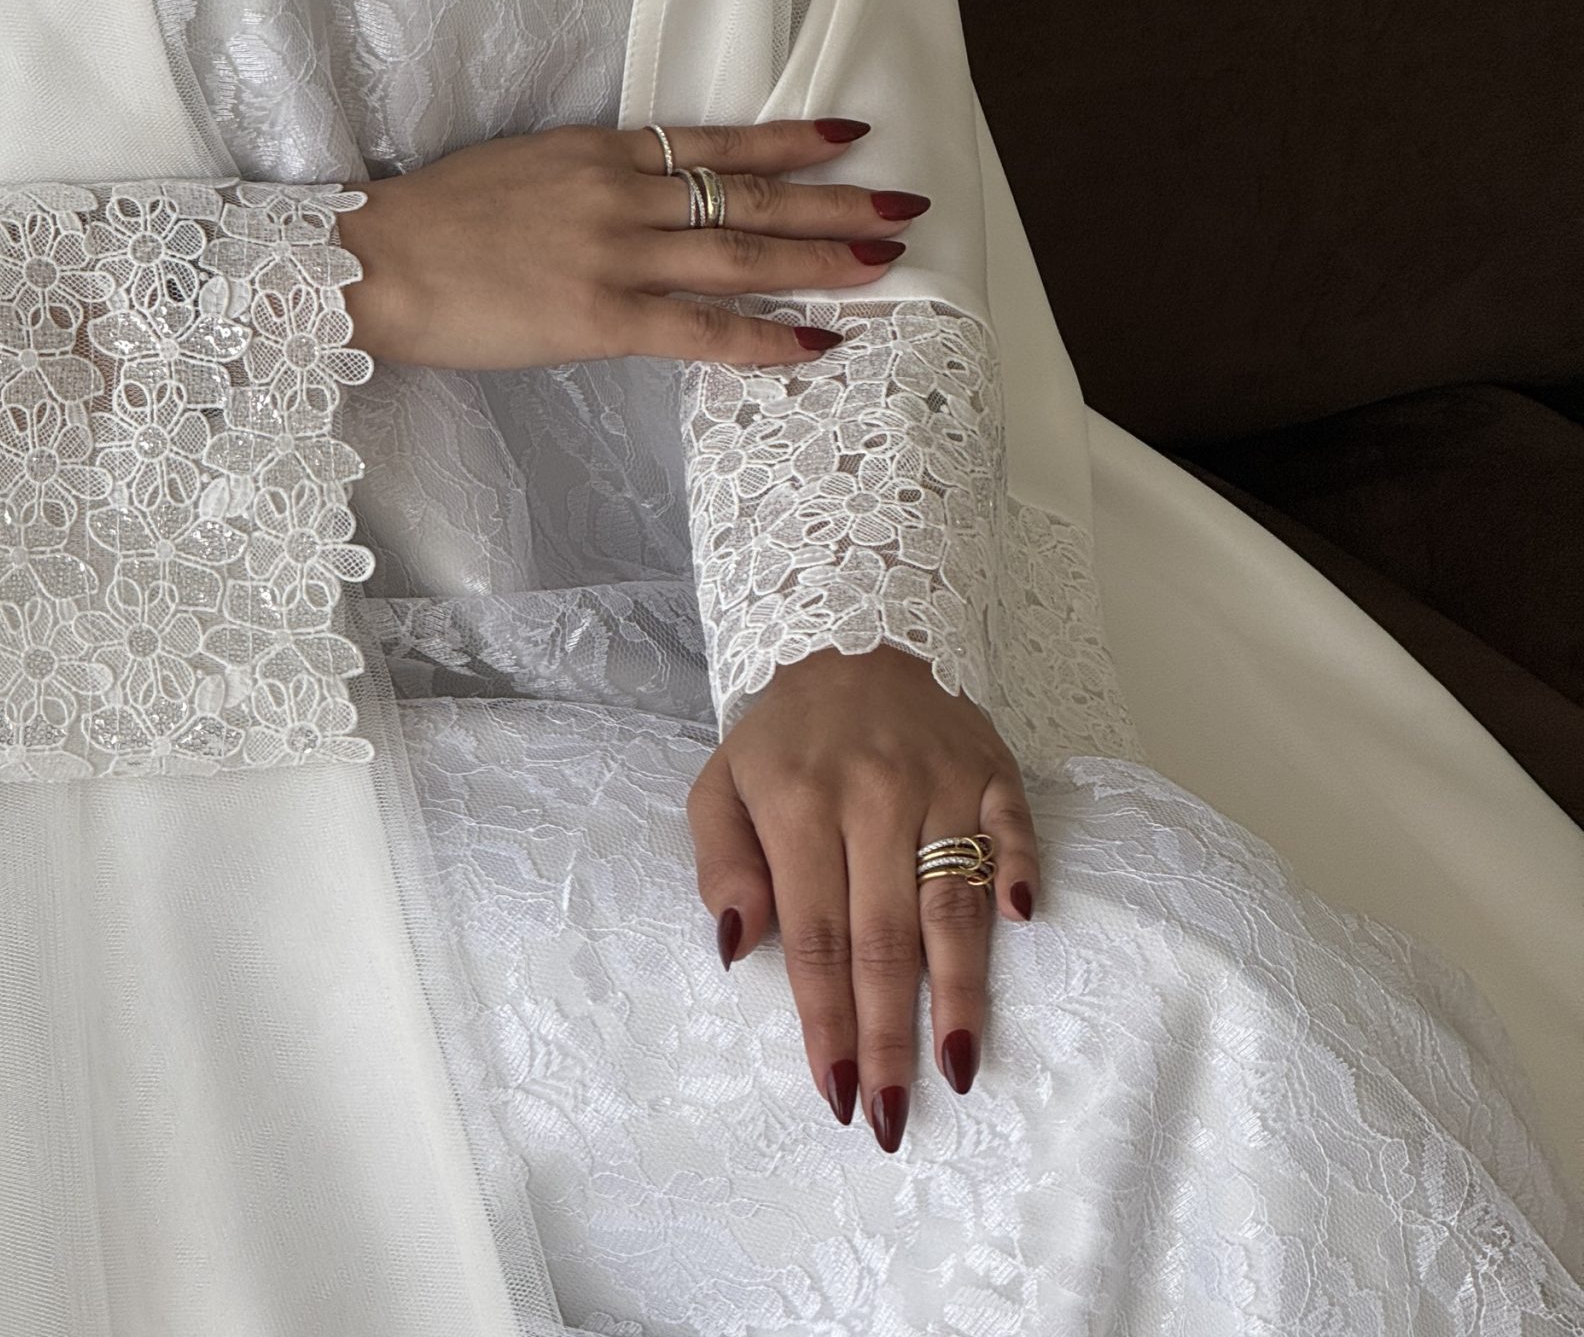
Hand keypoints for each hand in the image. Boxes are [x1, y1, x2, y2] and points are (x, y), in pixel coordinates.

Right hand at [335, 117, 932, 371]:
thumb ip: (588, 180)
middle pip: (750, 195)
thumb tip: (642, 194)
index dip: (790, 141)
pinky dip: (766, 336)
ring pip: (743, 254)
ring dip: (824, 258)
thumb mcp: (521, 169)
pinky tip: (818, 342)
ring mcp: (613, 254)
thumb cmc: (433, 221)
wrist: (371, 259)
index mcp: (599, 152)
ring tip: (888, 259)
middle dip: (836, 200)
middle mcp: (620, 192)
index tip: (848, 132)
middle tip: (907, 202)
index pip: (717, 140)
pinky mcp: (598, 317)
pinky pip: (701, 329)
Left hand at [686, 644, 1039, 1152]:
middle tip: (893, 1115)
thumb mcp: (721, 784)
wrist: (852, 628)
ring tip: (959, 1067)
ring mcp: (940, 780)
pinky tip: (1022, 924)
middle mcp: (874, 794)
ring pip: (953, 900)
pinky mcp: (992, 769)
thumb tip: (736, 944)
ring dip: (960, 990)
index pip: (814, 936)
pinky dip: (1019, 872)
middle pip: (884, 936)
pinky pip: (1014, 830)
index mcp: (800, 803)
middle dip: (889, 1036)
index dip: (826, 1020)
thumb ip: (721, 864)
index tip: (836, 1092)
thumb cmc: (785, 735)